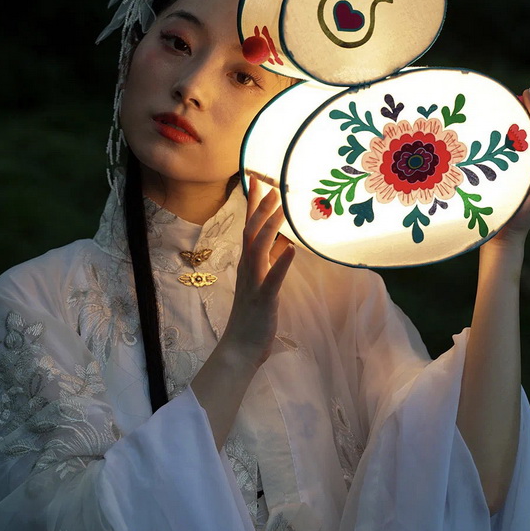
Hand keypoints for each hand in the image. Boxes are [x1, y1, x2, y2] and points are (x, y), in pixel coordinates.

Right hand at [220, 176, 294, 369]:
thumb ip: (269, 263)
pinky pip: (273, 278)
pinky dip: (280, 262)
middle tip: (272, 184)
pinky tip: (290, 248)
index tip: (259, 181)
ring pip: (259, 248)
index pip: (250, 228)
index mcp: (248, 265)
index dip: (254, 205)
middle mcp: (248, 269)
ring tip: (279, 207)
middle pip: (252, 232)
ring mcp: (254, 283)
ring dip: (269, 226)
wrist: (239, 349)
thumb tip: (281, 243)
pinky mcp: (263, 299)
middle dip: (261, 208)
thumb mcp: (263, 284)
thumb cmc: (252, 317)